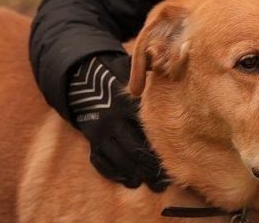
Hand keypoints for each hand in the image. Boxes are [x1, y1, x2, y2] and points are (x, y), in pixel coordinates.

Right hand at [68, 52, 168, 190]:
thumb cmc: (117, 75)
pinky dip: (112, 172)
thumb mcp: (134, 74)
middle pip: (131, 150)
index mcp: (126, 106)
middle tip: (160, 183)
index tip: (171, 160)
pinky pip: (99, 160)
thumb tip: (173, 75)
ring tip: (145, 183)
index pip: (144, 132)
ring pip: (117, 158)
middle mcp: (112, 121)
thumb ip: (151, 80)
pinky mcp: (90, 139)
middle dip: (147, 167)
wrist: (85, 79)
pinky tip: (125, 179)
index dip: (157, 148)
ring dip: (131, 173)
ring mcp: (99, 132)